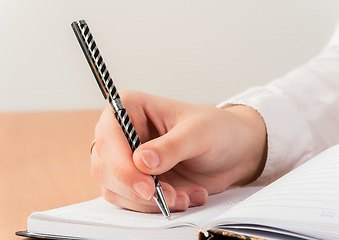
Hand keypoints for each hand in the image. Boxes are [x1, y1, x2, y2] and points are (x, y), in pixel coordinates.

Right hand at [91, 90, 266, 212]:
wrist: (232, 150)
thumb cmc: (216, 129)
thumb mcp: (198, 132)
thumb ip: (170, 147)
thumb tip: (141, 161)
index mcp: (131, 107)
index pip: (109, 134)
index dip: (121, 163)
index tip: (146, 185)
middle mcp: (123, 134)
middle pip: (105, 166)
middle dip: (136, 188)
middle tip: (169, 196)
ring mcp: (127, 159)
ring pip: (115, 189)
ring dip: (148, 202)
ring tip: (184, 195)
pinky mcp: (136, 181)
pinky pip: (131, 202)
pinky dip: (156, 207)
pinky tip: (185, 197)